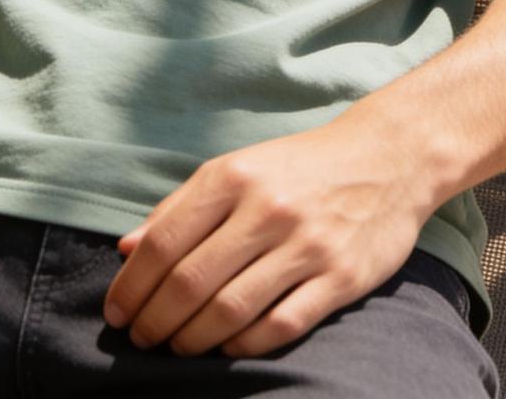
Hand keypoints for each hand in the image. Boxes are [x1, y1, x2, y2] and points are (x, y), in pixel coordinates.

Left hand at [102, 105, 427, 358]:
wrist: (386, 158)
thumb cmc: (298, 168)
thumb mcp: (238, 169)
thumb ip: (181, 208)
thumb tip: (126, 249)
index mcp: (233, 176)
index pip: (164, 242)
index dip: (133, 285)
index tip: (118, 312)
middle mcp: (266, 208)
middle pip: (191, 282)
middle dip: (156, 321)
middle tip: (142, 339)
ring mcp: (305, 244)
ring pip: (230, 311)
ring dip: (193, 340)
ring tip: (177, 346)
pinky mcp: (340, 277)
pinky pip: (281, 326)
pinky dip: (244, 345)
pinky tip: (227, 347)